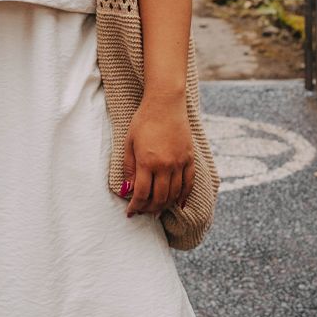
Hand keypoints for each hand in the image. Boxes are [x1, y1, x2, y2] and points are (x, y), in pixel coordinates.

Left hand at [119, 90, 194, 218]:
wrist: (166, 103)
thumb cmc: (143, 121)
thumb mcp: (129, 143)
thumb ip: (128, 168)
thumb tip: (127, 190)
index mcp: (147, 162)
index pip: (141, 193)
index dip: (135, 206)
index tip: (130, 212)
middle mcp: (165, 165)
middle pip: (159, 198)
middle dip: (149, 209)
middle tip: (143, 212)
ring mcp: (179, 163)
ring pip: (174, 193)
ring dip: (165, 205)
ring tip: (156, 210)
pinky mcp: (189, 158)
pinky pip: (188, 183)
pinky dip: (183, 196)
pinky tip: (178, 204)